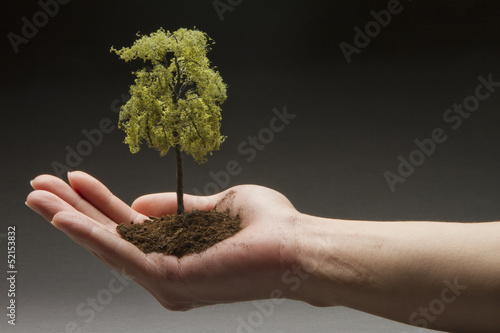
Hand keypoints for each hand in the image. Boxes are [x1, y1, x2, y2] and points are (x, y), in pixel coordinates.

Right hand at [26, 171, 301, 310]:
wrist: (297, 247)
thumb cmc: (269, 228)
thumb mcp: (216, 206)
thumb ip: (177, 207)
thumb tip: (140, 202)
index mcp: (179, 250)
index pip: (129, 226)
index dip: (100, 202)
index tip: (76, 179)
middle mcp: (168, 269)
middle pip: (110, 236)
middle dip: (73, 210)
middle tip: (38, 186)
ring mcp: (166, 279)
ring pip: (108, 244)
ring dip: (71, 219)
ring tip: (37, 195)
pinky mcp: (169, 279)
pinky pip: (122, 253)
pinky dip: (92, 234)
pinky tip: (65, 217)